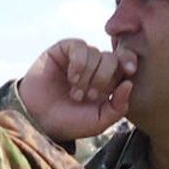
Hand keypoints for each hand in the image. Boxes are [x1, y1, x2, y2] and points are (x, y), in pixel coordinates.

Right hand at [16, 39, 135, 141]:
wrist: (38, 119)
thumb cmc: (69, 122)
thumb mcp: (98, 121)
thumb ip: (118, 107)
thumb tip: (129, 83)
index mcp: (109, 81)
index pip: (126, 62)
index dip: (129, 62)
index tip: (130, 71)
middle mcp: (96, 67)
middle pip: (113, 58)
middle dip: (104, 78)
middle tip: (89, 96)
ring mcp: (80, 57)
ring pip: (96, 53)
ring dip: (87, 76)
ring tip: (74, 93)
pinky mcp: (63, 50)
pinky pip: (79, 46)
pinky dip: (78, 63)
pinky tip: (71, 78)